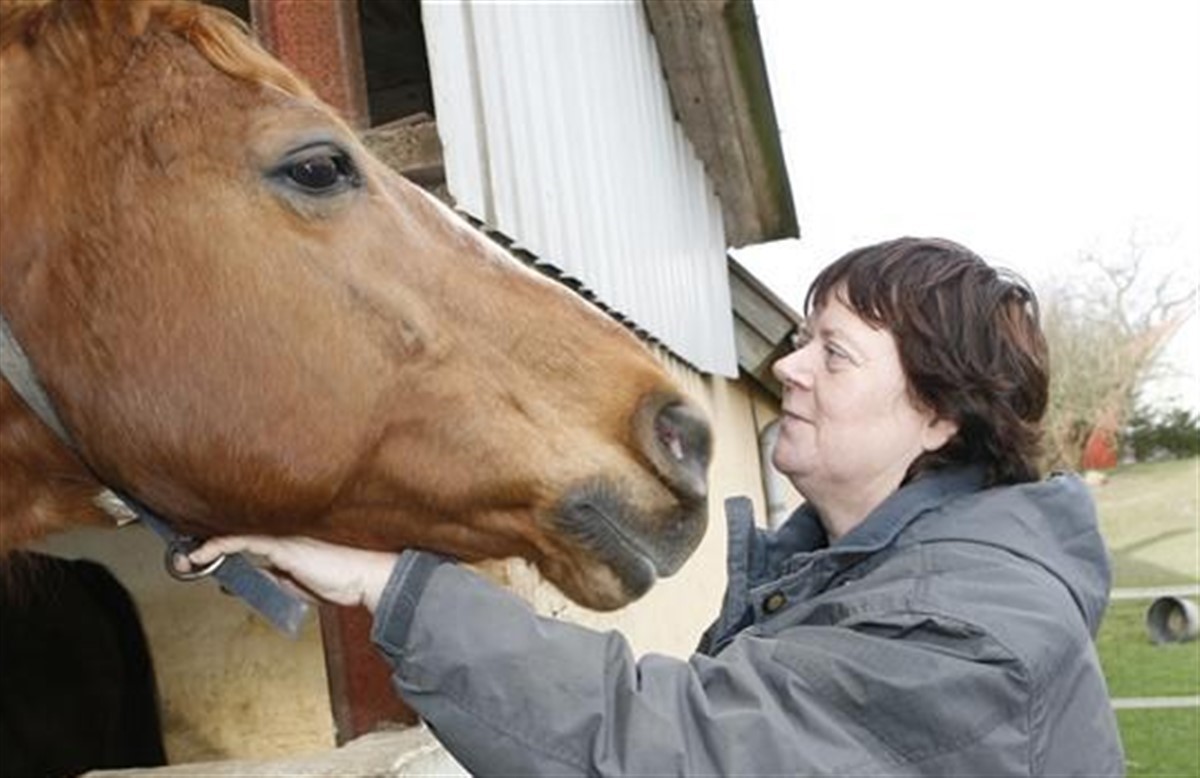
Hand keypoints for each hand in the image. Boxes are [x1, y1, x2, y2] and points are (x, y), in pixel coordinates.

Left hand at [188, 536, 398, 612]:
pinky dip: (218, 546)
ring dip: (206, 548)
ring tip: (184, 559)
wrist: (366, 578)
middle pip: (236, 535)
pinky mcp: (282, 545)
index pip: (246, 540)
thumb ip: (274, 580)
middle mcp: (281, 535)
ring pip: (235, 535)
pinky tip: (199, 554)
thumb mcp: (298, 586)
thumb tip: (248, 584)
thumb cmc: (342, 581)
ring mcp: (282, 537)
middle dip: (208, 546)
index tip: (199, 557)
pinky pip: (242, 541)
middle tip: (183, 559)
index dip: (222, 546)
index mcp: (285, 543)